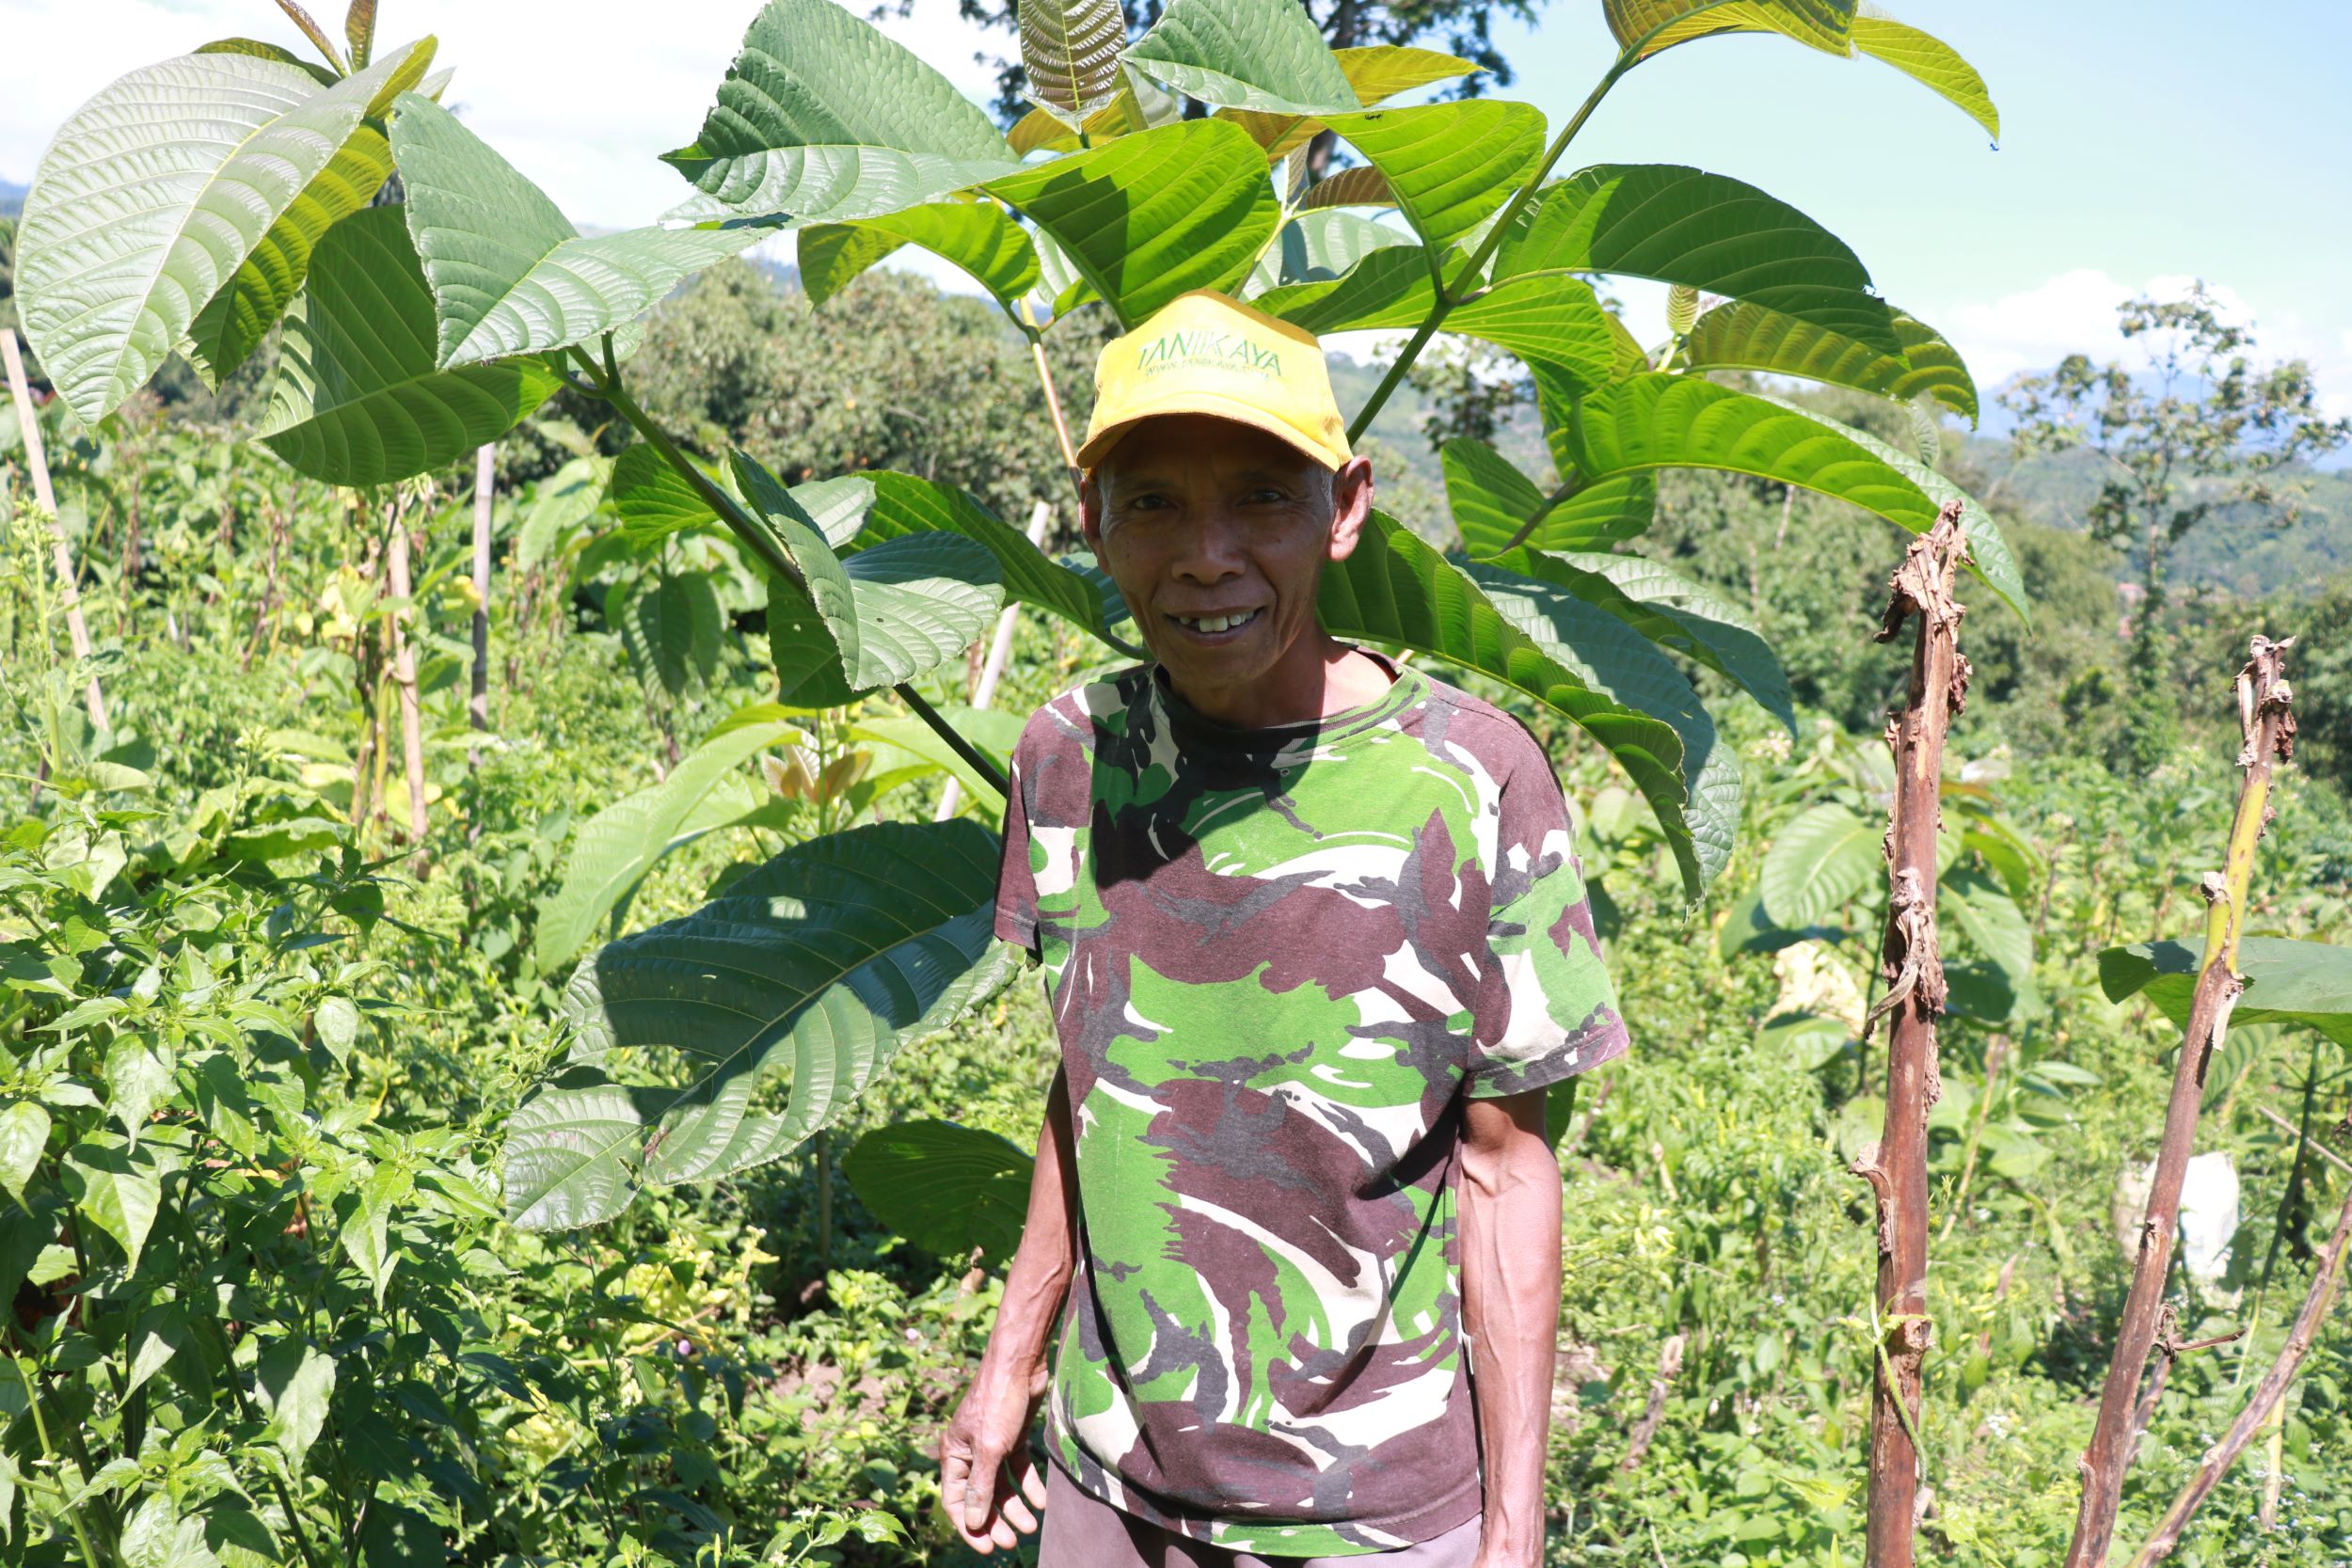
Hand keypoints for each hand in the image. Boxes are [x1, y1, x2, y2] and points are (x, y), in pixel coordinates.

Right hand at [938, 1360, 1049, 1553]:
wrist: (1020, 1364)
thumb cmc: (998, 1403)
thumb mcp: (989, 1449)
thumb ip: (981, 1486)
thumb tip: (972, 1522)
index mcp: (954, 1454)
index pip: (956, 1500)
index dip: (970, 1526)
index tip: (987, 1548)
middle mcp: (970, 1452)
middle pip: (981, 1496)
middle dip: (995, 1520)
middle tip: (1012, 1542)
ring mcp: (993, 1445)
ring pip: (1002, 1486)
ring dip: (1015, 1507)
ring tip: (1031, 1526)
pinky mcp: (1013, 1437)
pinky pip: (1019, 1469)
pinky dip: (1029, 1485)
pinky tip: (1041, 1501)